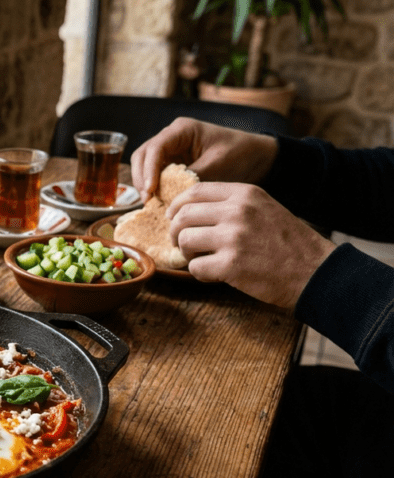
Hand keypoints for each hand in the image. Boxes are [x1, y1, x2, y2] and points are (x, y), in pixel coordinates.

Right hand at [130, 118, 278, 201]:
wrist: (256, 157)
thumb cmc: (240, 154)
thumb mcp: (218, 165)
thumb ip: (192, 176)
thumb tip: (170, 195)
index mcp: (182, 130)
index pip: (155, 148)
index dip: (149, 170)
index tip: (150, 190)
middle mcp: (171, 137)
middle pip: (142, 155)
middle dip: (142, 178)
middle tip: (147, 200)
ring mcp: (171, 150)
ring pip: (145, 165)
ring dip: (145, 183)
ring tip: (151, 203)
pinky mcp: (173, 163)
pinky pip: (156, 174)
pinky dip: (154, 187)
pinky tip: (159, 201)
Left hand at [166, 182, 335, 308]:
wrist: (315, 271)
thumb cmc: (287, 243)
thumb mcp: (263, 209)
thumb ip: (231, 205)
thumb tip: (187, 210)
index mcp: (245, 194)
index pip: (194, 191)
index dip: (177, 206)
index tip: (173, 219)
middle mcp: (237, 211)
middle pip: (183, 216)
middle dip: (176, 232)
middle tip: (182, 245)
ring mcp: (233, 237)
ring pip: (184, 240)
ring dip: (187, 254)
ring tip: (202, 260)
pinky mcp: (231, 265)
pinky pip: (195, 267)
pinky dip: (200, 273)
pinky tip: (215, 274)